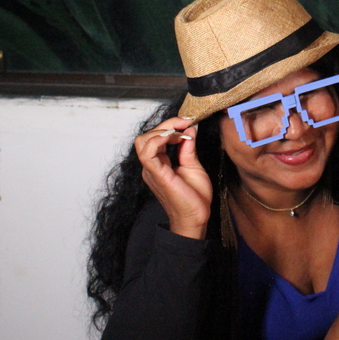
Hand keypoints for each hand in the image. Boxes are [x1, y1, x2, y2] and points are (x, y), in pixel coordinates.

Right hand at [134, 117, 212, 238]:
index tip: (189, 121)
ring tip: (180, 132)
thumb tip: (190, 129)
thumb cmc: (194, 197)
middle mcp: (151, 166)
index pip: (155, 136)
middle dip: (166, 124)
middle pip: (146, 136)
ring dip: (162, 130)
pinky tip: (173, 137)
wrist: (196, 218)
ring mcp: (151, 170)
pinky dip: (158, 140)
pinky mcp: (156, 175)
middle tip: (186, 123)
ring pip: (142, 141)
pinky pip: (147, 153)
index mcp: (159, 163)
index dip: (171, 124)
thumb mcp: (193, 165)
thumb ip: (188, 147)